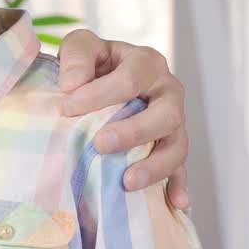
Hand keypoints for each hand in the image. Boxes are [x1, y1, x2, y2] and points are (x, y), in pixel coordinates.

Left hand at [56, 29, 190, 208]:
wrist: (98, 78)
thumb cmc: (90, 63)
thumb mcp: (80, 46)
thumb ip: (76, 56)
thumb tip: (72, 86)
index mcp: (147, 63)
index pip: (130, 79)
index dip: (100, 94)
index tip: (67, 108)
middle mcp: (168, 91)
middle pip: (166, 114)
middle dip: (134, 132)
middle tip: (100, 145)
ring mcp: (174, 121)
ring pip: (177, 146)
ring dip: (155, 166)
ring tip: (127, 182)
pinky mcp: (170, 146)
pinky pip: (180, 168)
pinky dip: (178, 185)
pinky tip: (176, 203)